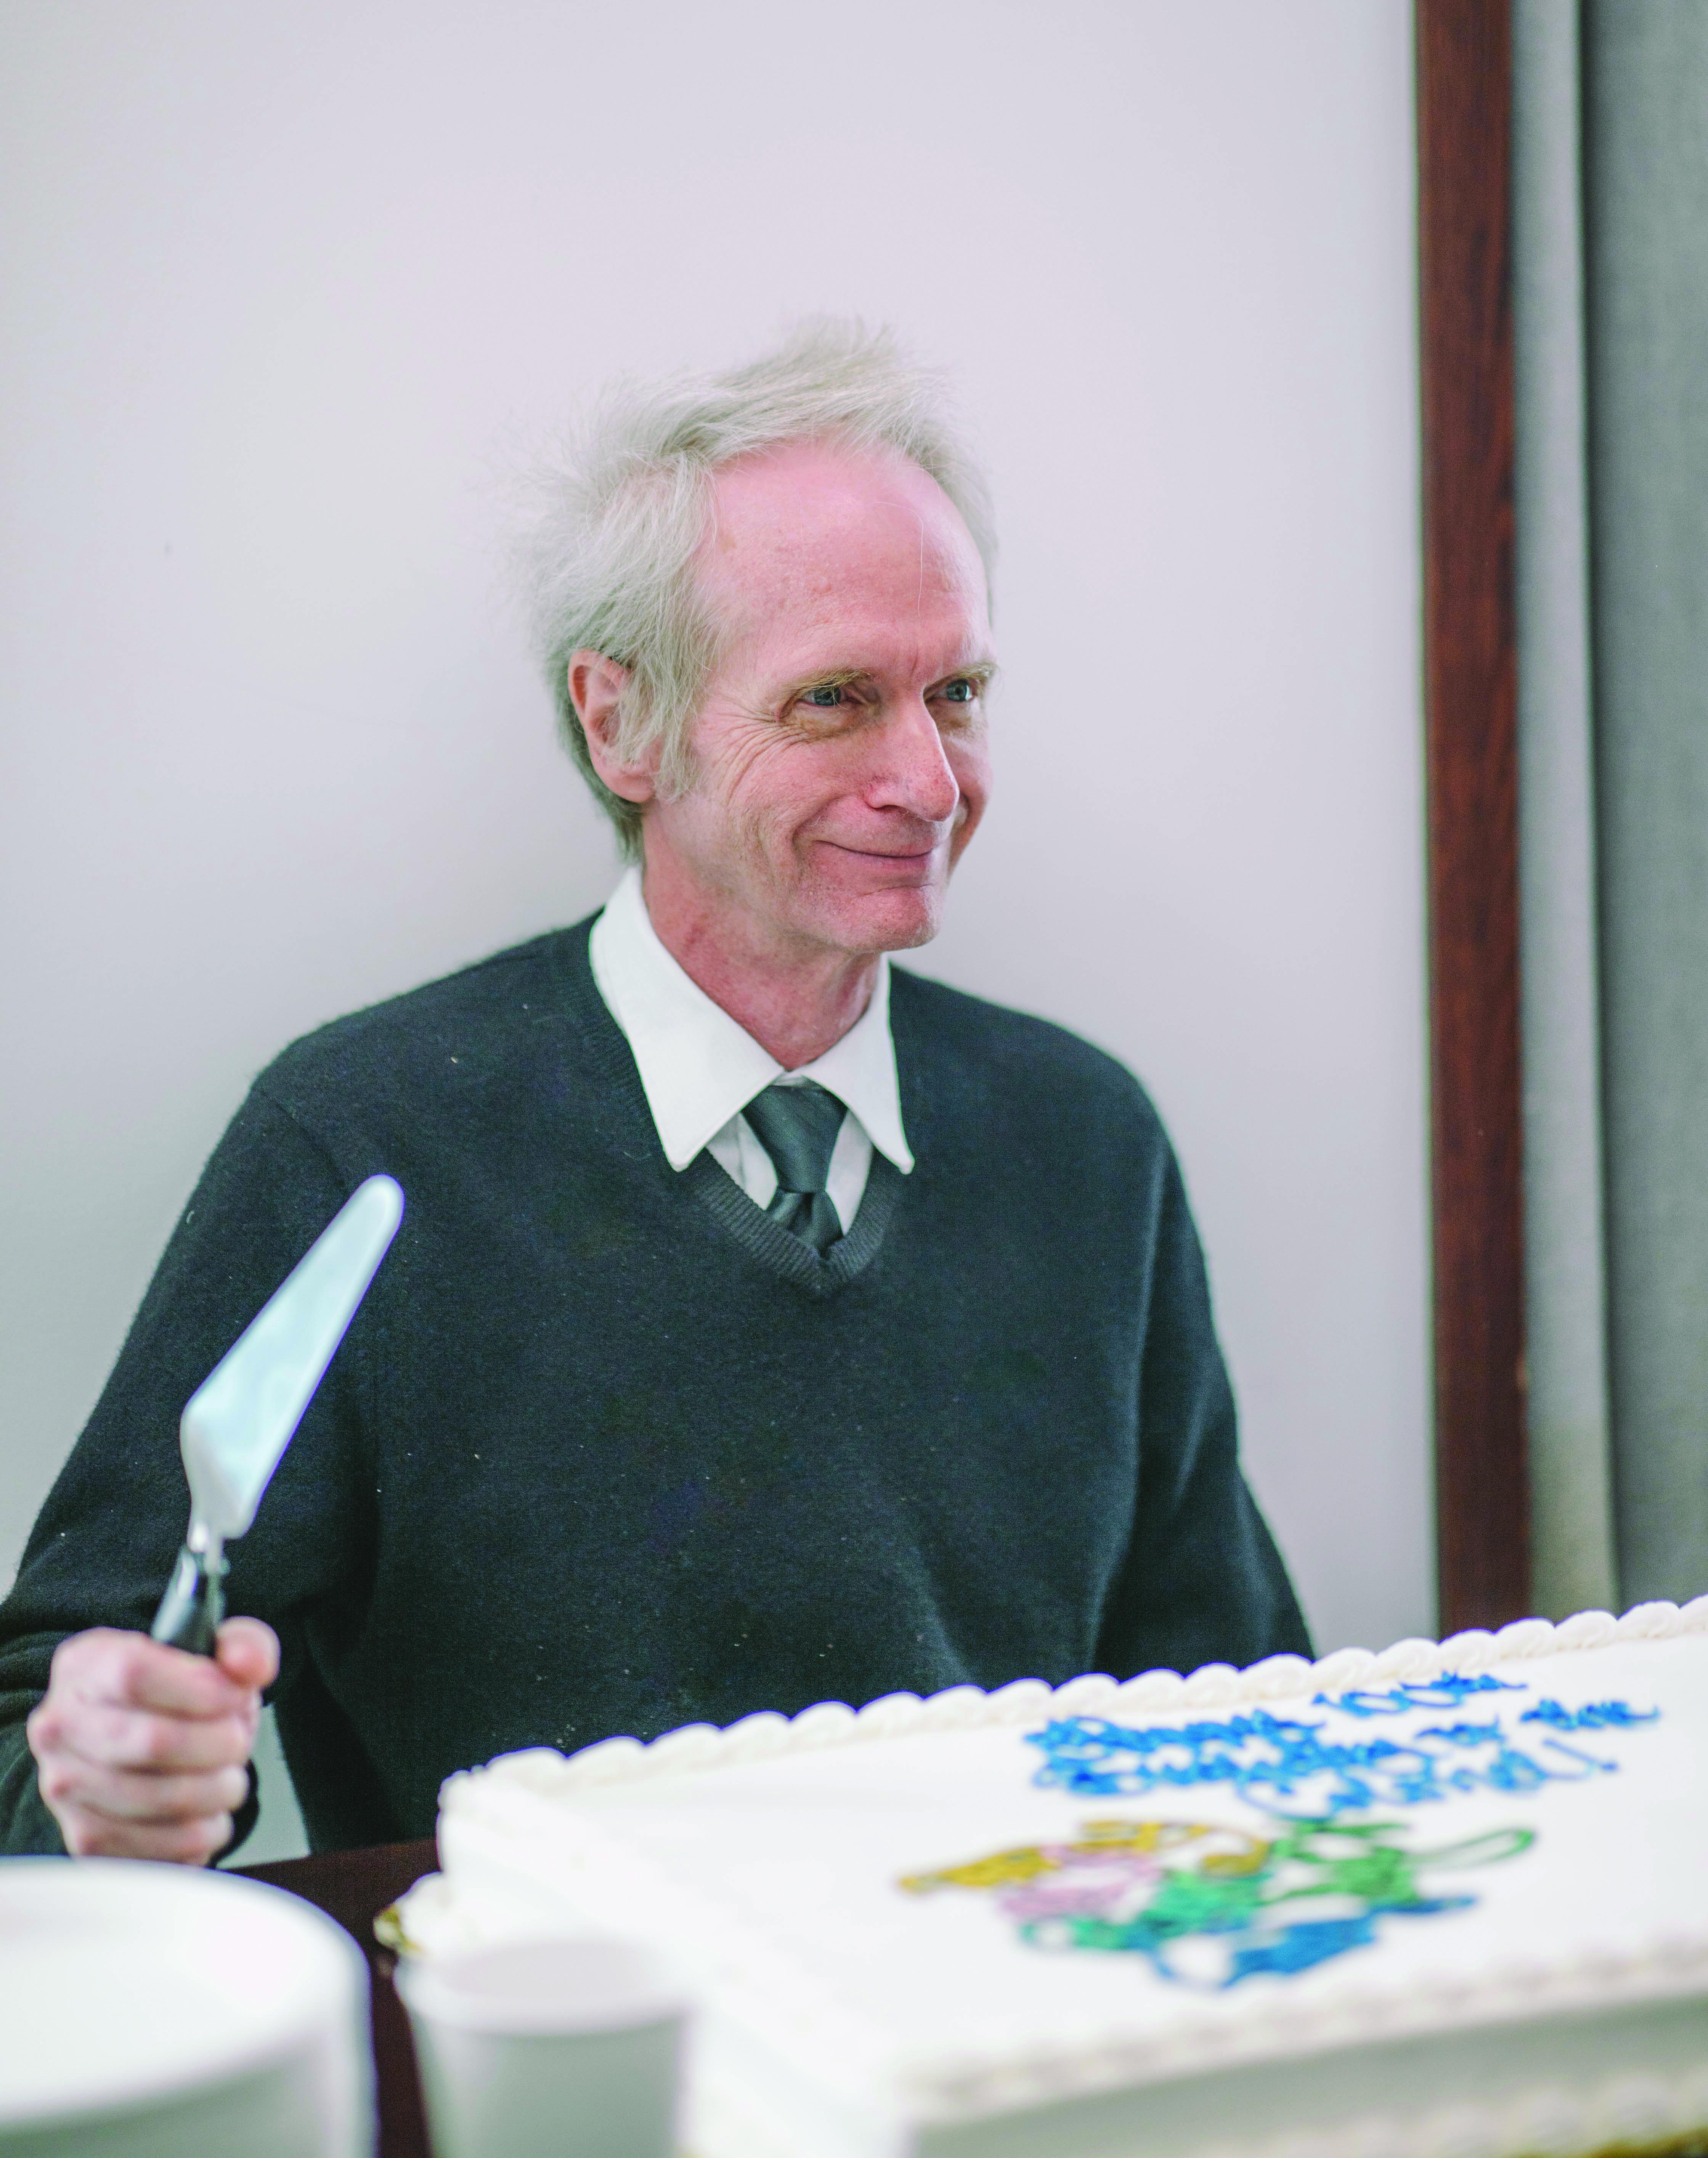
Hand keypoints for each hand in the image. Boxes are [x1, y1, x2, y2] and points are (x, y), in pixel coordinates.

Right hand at [27, 1618, 279, 1863]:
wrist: (145, 1745)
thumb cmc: (179, 1697)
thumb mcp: (215, 1653)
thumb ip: (244, 1646)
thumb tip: (251, 1666)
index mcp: (85, 1666)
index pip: (134, 1674)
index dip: (200, 1689)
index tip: (236, 1696)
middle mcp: (61, 1727)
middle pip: (153, 1742)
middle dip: (220, 1744)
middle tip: (238, 1741)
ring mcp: (66, 1787)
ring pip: (161, 1800)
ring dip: (218, 1791)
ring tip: (227, 1776)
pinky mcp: (86, 1840)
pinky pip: (160, 1848)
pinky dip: (202, 1833)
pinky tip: (207, 1810)